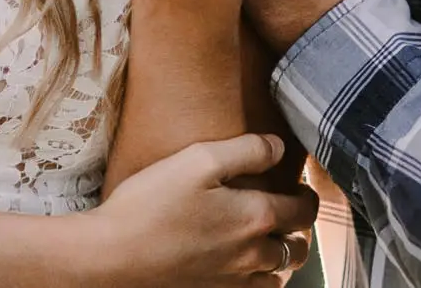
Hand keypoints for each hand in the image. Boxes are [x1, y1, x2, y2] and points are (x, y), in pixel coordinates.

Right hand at [86, 133, 316, 286]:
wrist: (112, 257)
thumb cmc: (151, 203)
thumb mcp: (199, 159)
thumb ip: (247, 149)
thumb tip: (279, 146)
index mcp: (255, 217)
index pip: (304, 210)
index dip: (308, 195)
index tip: (300, 186)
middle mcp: (252, 255)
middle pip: (298, 248)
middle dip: (299, 230)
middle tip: (287, 213)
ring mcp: (233, 282)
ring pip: (278, 277)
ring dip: (281, 259)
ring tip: (269, 241)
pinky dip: (259, 281)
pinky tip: (243, 267)